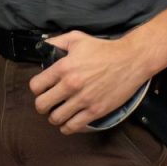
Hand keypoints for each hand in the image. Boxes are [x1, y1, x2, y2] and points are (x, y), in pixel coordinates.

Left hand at [28, 31, 153, 133]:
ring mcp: (83, 100)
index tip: (41, 89)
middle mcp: (71, 85)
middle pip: (42, 104)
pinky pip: (74, 126)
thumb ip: (55, 42)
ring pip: (56, 118)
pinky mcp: (96, 110)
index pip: (36, 86)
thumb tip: (43, 48)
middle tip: (46, 103)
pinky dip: (67, 127)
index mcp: (63, 68)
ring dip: (53, 117)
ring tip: (57, 113)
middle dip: (41, 105)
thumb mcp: (76, 38)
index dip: (36, 89)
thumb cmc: (103, 49)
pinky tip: (67, 123)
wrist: (129, 60)